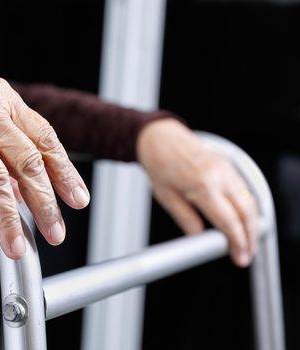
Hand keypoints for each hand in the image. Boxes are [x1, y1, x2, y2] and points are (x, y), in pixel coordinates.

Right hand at [0, 64, 89, 259]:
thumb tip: (23, 192)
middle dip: (45, 203)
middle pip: (26, 162)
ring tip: (16, 244)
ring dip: (9, 218)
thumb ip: (5, 147)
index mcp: (5, 101)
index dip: (64, 173)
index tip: (77, 200)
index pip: (45, 140)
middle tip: (54, 231)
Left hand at [137, 119, 257, 266]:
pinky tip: (245, 219)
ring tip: (248, 241)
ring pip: (250, 201)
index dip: (237, 242)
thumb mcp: (165, 197)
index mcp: (202, 186)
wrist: (162, 139)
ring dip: (253, 223)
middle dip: (251, 237)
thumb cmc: (160, 165)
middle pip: (246, 213)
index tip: (240, 256)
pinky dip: (249, 207)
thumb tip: (198, 236)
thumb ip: (185, 218)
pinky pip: (245, 190)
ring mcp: (226, 169)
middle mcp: (218, 176)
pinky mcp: (228, 165)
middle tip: (247, 254)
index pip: (228, 221)